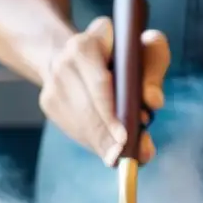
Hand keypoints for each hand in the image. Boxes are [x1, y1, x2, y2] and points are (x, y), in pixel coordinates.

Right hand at [39, 17, 169, 165]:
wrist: (82, 53)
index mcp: (85, 44)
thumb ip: (154, 68)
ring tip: (117, 158)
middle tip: (122, 156)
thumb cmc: (123, 54)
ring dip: (100, 144)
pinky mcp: (48, 103)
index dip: (111, 113)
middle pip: (87, 109)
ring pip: (79, 123)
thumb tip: (153, 101)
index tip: (124, 138)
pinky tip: (105, 149)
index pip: (99, 85)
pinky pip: (73, 129)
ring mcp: (51, 83)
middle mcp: (63, 62)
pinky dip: (92, 142)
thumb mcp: (144, 49)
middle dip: (107, 137)